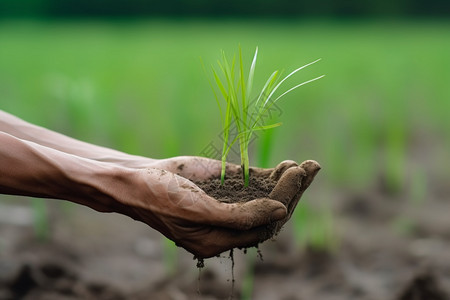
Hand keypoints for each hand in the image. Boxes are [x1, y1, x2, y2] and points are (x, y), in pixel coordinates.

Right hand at [116, 157, 319, 257]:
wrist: (137, 179)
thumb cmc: (162, 200)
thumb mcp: (199, 212)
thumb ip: (240, 216)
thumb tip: (281, 213)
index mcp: (222, 238)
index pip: (263, 225)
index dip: (283, 204)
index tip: (296, 178)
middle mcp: (230, 222)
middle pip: (270, 211)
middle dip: (293, 191)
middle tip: (312, 168)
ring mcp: (229, 201)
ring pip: (265, 195)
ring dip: (287, 182)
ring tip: (308, 166)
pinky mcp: (225, 184)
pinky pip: (253, 182)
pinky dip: (270, 175)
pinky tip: (286, 166)